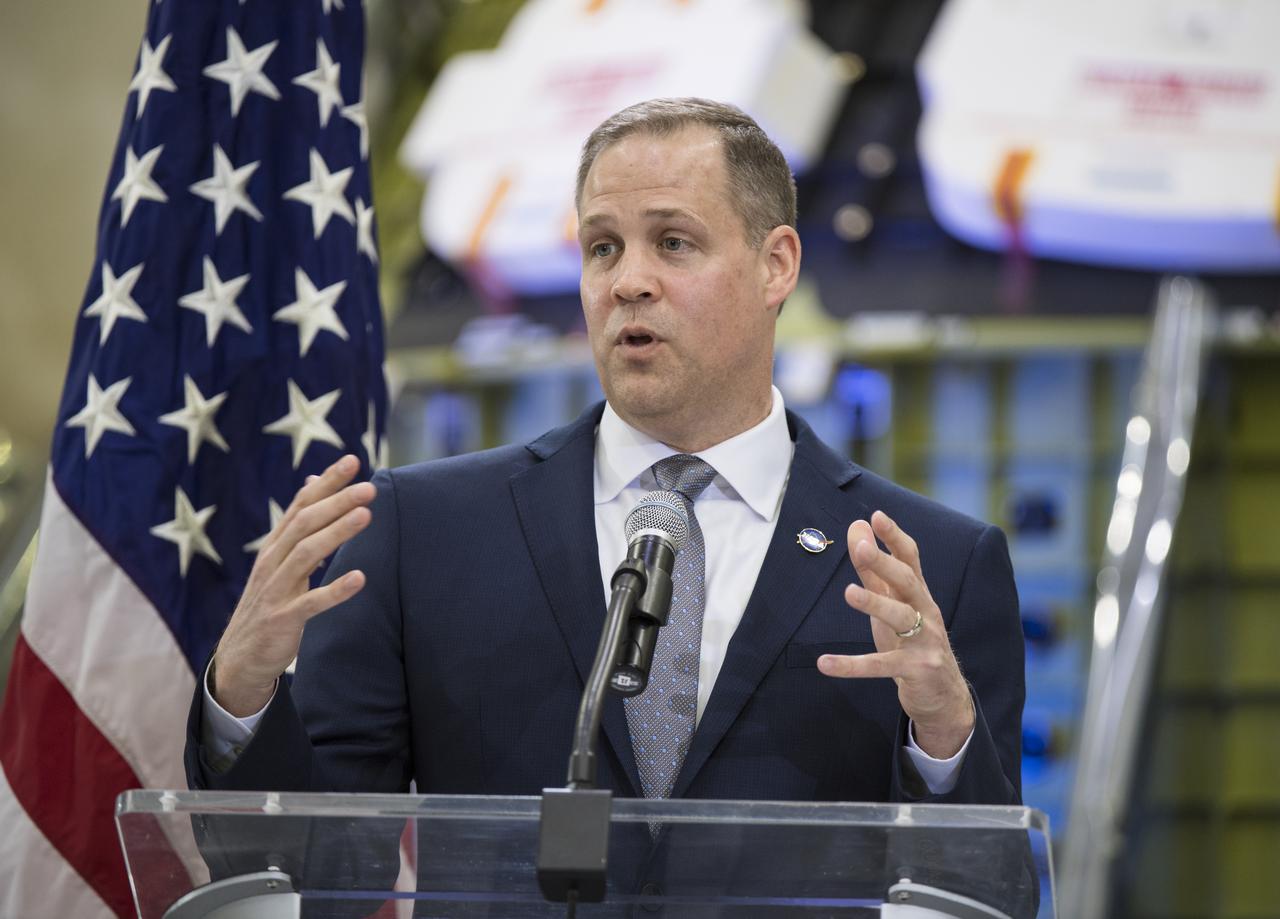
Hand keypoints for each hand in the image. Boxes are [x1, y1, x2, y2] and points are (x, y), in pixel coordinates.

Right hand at [212, 455, 375, 716]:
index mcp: (275, 547)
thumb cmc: (270, 603)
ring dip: (337, 533)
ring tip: (366, 515)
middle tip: (368, 486)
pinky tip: (359, 579)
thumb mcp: (280, 561)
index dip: (325, 483)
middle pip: (305, 524)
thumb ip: (298, 524)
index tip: (352, 460)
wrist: (241, 658)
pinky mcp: (282, 619)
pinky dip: (335, 590)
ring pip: (306, 554)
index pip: (301, 506)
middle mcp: (272, 562)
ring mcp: (276, 590)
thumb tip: (313, 481)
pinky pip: (310, 603)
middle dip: (337, 502)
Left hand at [817, 510, 974, 757]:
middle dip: (884, 563)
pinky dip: (852, 665)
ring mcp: (925, 642)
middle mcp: (926, 613)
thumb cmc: (912, 642)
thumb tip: (857, 526)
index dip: (894, 537)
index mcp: (919, 595)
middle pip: (908, 582)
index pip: (910, 559)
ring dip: (875, 603)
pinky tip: (824, 664)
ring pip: (901, 617)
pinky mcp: (915, 670)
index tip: (877, 516)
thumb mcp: (891, 604)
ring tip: (848, 592)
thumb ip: (872, 569)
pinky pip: (880, 666)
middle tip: (859, 547)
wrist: (944, 697)